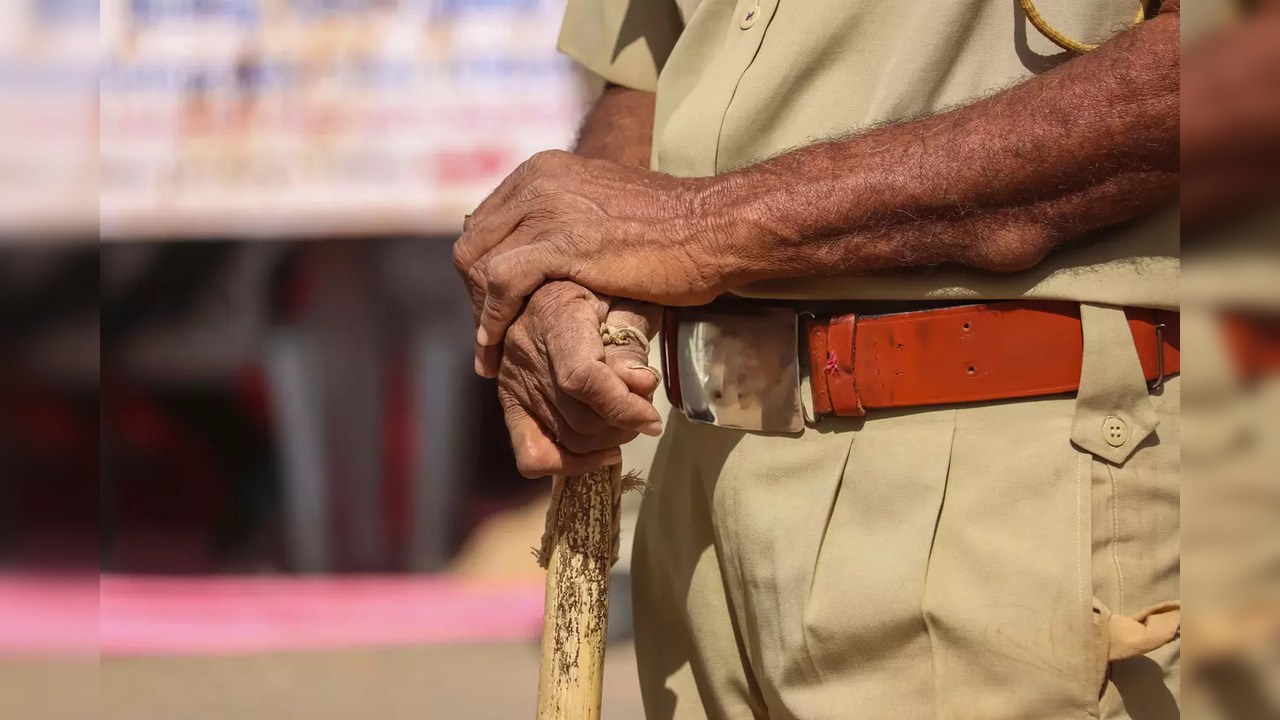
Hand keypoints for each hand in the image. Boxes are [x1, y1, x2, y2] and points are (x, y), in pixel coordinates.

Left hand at [453, 150, 737, 365]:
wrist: (714, 228)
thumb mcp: (605, 212)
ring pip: (477, 263)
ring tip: (490, 353)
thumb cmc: (674, 230)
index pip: (486, 223)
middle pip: (474, 243)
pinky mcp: (560, 241)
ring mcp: (547, 208)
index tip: (492, 310)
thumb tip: (543, 250)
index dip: (482, 272)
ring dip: (479, 314)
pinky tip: (496, 351)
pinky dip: (491, 321)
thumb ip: (568, 222)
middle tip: (489, 338)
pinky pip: (501, 283)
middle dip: (474, 296)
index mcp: (544, 170)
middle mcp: (538, 181)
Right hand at [499, 281, 662, 477]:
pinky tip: (597, 453)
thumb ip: (632, 341)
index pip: (582, 377)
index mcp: (555, 315)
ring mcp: (513, 381)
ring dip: (605, 441)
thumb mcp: (625, 297)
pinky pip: (530, 453)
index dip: (622, 406)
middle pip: (578, 417)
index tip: (652, 419)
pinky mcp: (510, 401)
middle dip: (622, 424)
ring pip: (565, 439)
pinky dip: (567, 464)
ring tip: (625, 421)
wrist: (549, 281)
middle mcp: (525, 351)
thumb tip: (641, 384)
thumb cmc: (598, 286)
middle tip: (643, 411)